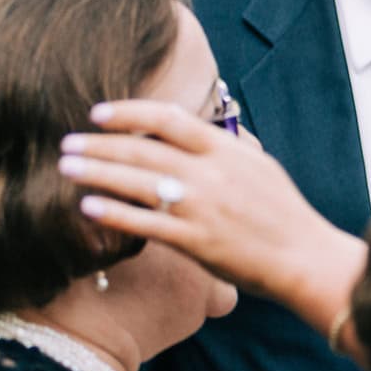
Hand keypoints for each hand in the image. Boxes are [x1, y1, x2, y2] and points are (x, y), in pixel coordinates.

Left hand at [61, 99, 365, 331]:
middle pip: (143, 149)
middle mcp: (212, 173)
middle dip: (99, 144)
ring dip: (95, 172)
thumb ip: (228, 147)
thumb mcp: (261, 166)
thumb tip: (202, 126)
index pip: (169, 119)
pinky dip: (113, 213)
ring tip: (66, 166)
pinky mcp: (195, 241)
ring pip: (136, 183)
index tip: (99, 113)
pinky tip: (87, 207)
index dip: (129, 112)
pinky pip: (144, 223)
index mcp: (227, 150)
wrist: (304, 257)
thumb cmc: (284, 213)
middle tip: (66, 142)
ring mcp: (202, 207)